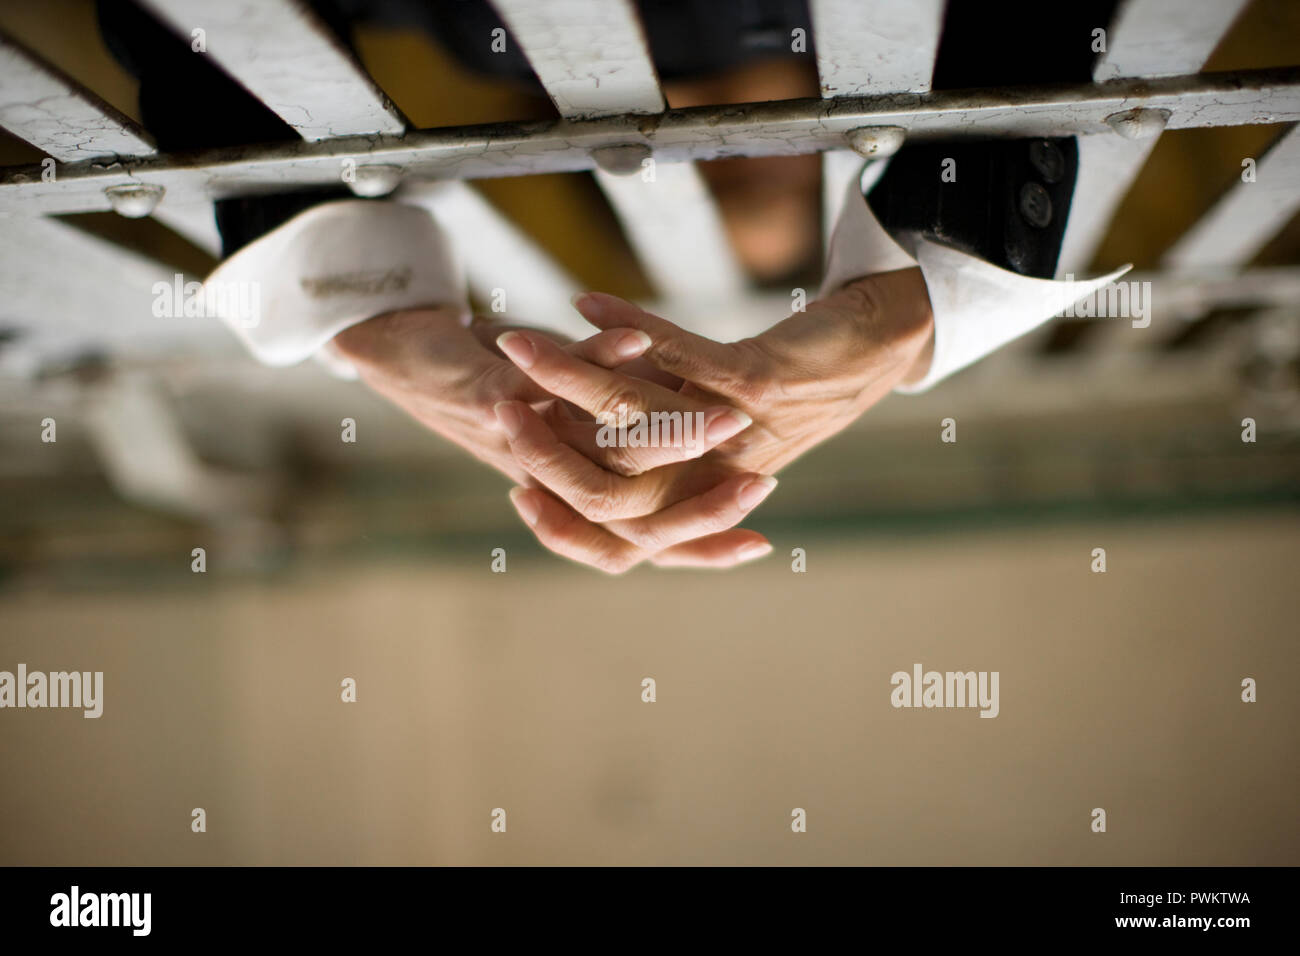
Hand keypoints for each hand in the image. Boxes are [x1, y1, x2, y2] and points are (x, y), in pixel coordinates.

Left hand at [332, 305, 775, 571]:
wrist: (408, 352)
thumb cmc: (508, 391)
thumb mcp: (579, 416)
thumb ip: (633, 435)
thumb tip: (715, 446)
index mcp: (572, 491)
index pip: (642, 543)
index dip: (699, 551)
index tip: (761, 544)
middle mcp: (545, 483)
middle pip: (628, 519)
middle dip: (702, 507)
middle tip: (758, 484)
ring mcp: (516, 444)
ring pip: (597, 459)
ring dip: (669, 437)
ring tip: (726, 418)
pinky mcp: (486, 397)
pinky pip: (549, 384)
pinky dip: (600, 356)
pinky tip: (639, 339)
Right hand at [493, 268, 933, 550]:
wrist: (871, 353)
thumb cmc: (778, 397)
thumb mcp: (705, 431)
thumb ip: (650, 445)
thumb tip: (572, 441)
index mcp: (702, 501)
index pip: (618, 540)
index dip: (560, 525)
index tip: (513, 491)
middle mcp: (716, 481)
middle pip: (611, 487)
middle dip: (542, 448)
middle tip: (493, 407)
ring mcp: (736, 435)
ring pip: (632, 416)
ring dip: (566, 375)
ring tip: (516, 345)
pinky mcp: (755, 384)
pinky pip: (676, 354)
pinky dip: (625, 321)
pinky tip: (583, 299)